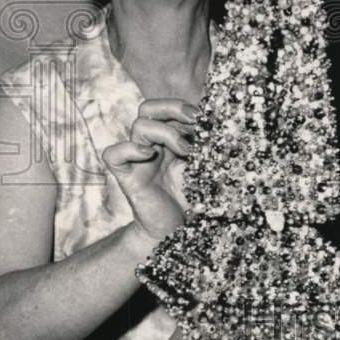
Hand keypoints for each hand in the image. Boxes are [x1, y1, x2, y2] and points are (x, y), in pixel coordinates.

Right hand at [102, 99, 196, 245]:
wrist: (178, 232)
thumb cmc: (194, 200)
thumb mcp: (207, 167)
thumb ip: (210, 147)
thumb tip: (227, 126)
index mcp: (170, 139)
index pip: (167, 107)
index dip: (184, 107)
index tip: (205, 119)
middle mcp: (152, 145)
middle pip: (148, 108)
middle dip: (173, 108)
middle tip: (194, 122)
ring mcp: (138, 160)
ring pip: (139, 125)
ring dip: (166, 133)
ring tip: (186, 151)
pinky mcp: (128, 178)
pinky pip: (113, 154)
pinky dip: (129, 149)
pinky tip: (149, 156)